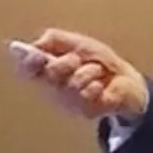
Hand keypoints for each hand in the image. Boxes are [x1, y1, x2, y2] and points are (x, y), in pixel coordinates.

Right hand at [13, 29, 148, 120]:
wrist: (125, 78)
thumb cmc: (99, 61)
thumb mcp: (77, 42)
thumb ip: (54, 39)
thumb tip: (34, 46)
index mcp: (47, 70)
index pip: (26, 70)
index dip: (28, 63)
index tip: (37, 55)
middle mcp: (53, 88)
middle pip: (49, 74)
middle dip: (67, 61)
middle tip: (79, 60)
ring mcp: (68, 102)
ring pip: (71, 84)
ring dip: (88, 71)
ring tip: (97, 72)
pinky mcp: (84, 112)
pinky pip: (86, 95)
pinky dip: (96, 85)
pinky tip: (101, 87)